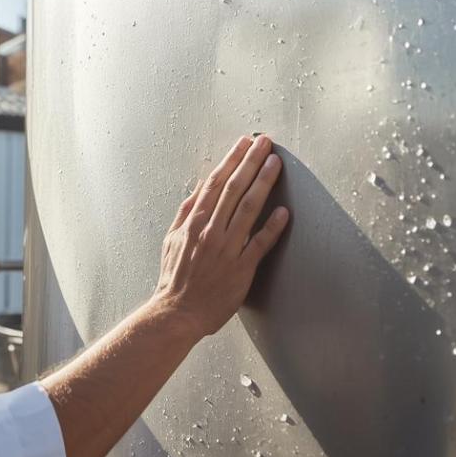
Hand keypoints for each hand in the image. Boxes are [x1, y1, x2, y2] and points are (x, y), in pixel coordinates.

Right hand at [152, 134, 289, 338]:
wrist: (178, 313)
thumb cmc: (175, 279)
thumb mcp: (171, 241)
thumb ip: (184, 214)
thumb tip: (196, 192)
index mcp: (194, 222)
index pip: (215, 183)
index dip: (231, 160)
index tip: (244, 144)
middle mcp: (211, 231)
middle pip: (234, 188)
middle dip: (251, 161)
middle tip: (265, 143)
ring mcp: (227, 249)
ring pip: (249, 208)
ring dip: (263, 183)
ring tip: (275, 164)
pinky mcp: (241, 268)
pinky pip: (260, 244)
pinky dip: (272, 227)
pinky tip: (284, 211)